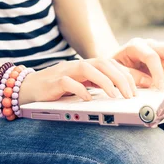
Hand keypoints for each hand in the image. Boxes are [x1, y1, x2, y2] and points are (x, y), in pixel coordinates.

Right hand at [19, 58, 135, 103]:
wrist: (27, 88)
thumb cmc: (56, 89)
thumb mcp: (80, 85)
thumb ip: (96, 85)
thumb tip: (120, 92)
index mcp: (86, 66)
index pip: (111, 64)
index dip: (126, 75)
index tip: (136, 89)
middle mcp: (77, 65)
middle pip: (103, 64)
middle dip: (120, 78)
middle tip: (130, 95)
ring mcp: (65, 71)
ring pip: (88, 69)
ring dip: (105, 82)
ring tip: (115, 96)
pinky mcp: (53, 82)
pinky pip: (69, 83)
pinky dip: (80, 90)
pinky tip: (89, 99)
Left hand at [112, 38, 163, 88]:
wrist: (113, 63)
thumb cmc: (112, 67)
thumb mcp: (115, 72)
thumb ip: (130, 75)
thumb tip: (150, 82)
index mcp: (136, 46)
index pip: (152, 57)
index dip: (157, 73)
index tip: (160, 88)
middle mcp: (150, 45)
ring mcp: (160, 51)